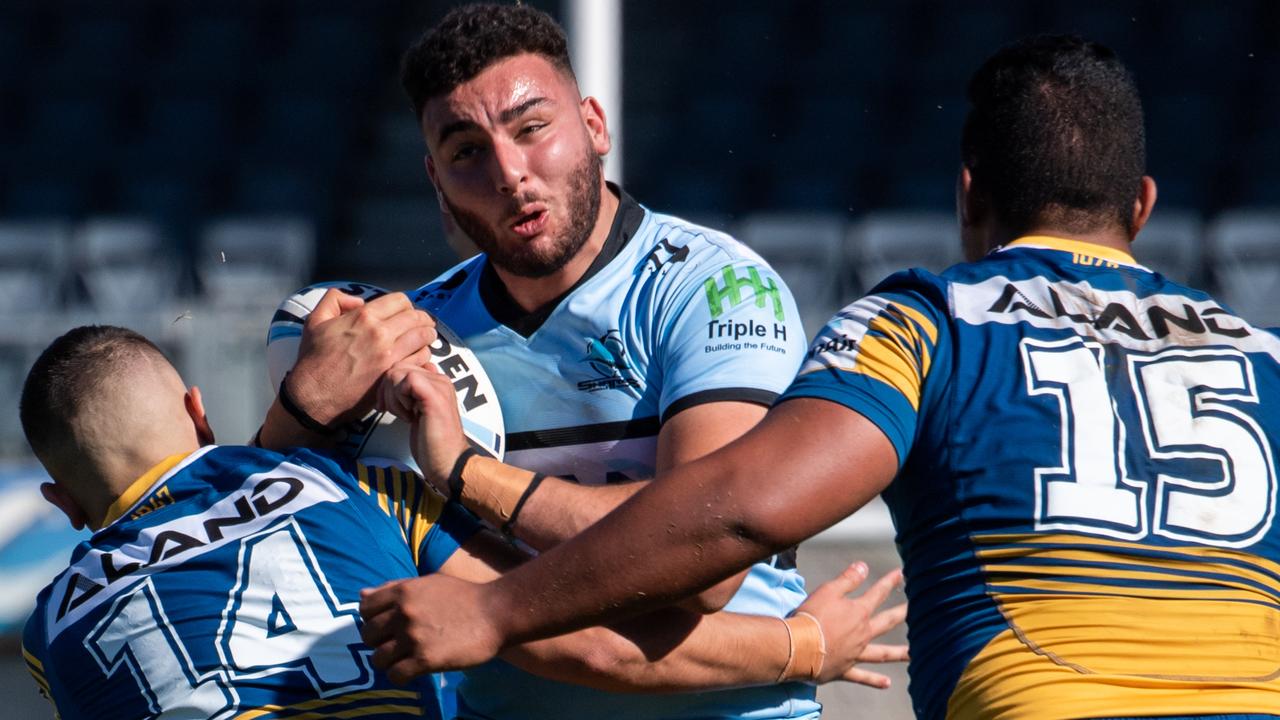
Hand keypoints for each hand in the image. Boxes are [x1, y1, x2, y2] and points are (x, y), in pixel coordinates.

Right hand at [287, 290, 436, 427]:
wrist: (314, 395)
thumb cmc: (313, 360)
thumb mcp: (315, 320)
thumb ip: (335, 300)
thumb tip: (358, 301)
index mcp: (363, 317)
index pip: (400, 301)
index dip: (405, 305)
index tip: (405, 312)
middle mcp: (380, 333)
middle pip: (416, 318)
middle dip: (421, 319)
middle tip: (422, 324)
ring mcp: (390, 355)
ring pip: (423, 337)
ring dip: (426, 336)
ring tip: (424, 338)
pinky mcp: (394, 374)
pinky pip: (420, 359)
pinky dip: (422, 355)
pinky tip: (417, 356)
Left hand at [360, 574, 505, 681]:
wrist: (496, 612)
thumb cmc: (463, 596)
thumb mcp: (428, 583)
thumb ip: (394, 588)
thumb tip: (362, 593)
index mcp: (403, 592)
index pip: (364, 608)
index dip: (372, 618)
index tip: (386, 625)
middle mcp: (404, 614)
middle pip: (367, 635)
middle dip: (378, 641)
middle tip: (395, 644)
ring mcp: (413, 638)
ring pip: (378, 659)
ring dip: (388, 662)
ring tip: (403, 659)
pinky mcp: (425, 660)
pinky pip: (395, 675)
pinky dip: (400, 675)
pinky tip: (412, 670)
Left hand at [377, 362, 470, 492]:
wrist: (448, 463)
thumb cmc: (431, 444)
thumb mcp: (418, 413)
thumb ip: (411, 395)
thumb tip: (393, 380)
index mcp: (437, 381)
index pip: (404, 365)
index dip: (390, 384)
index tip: (387, 405)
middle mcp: (440, 379)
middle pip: (397, 366)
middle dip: (386, 390)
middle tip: (390, 411)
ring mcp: (439, 385)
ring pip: (398, 372)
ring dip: (392, 396)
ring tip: (404, 415)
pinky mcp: (434, 395)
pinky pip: (406, 381)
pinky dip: (399, 399)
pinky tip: (408, 416)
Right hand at [799, 562, 906, 687]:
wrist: (798, 648)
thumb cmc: (812, 616)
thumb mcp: (828, 591)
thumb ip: (848, 579)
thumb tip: (864, 566)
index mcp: (858, 613)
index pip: (878, 593)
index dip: (890, 581)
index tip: (903, 573)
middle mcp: (862, 634)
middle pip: (887, 622)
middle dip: (903, 614)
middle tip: (919, 610)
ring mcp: (855, 654)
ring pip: (882, 654)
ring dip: (899, 653)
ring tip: (914, 655)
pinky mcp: (844, 669)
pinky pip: (862, 677)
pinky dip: (874, 680)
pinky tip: (887, 684)